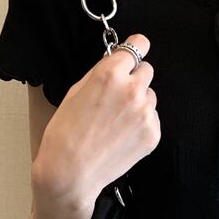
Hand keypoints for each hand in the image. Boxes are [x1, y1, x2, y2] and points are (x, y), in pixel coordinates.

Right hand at [36, 33, 159, 203]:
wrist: (70, 173)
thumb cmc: (65, 133)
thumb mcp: (75, 92)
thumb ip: (100, 72)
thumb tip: (116, 60)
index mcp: (110, 74)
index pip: (138, 45)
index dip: (134, 50)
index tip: (134, 54)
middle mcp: (132, 89)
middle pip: (147, 70)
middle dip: (134, 78)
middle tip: (117, 96)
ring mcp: (145, 113)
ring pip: (150, 96)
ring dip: (138, 102)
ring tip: (115, 121)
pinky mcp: (153, 133)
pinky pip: (152, 119)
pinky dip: (141, 124)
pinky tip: (121, 135)